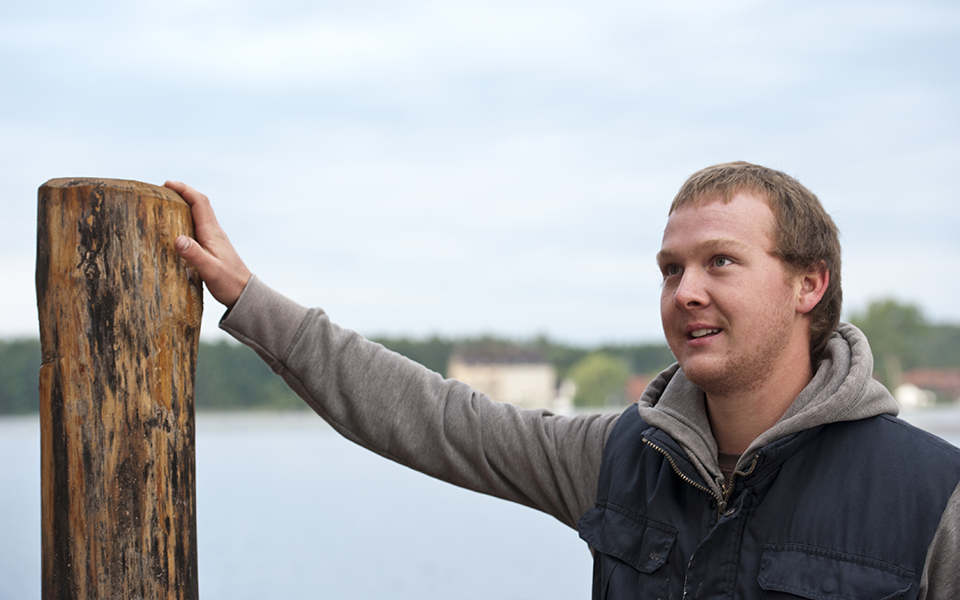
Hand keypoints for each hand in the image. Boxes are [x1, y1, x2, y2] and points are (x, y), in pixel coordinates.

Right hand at [165, 181, 251, 307]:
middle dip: (182, 192)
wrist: (244, 293)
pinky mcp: (213, 246)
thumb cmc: (228, 283)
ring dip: (185, 203)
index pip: (199, 202)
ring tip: (166, 203)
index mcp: (212, 233)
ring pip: (200, 213)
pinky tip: (178, 226)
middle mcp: (214, 231)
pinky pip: (199, 224)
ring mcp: (215, 238)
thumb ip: (194, 255)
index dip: (184, 189)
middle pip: (200, 203)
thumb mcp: (209, 270)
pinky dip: (188, 218)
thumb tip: (178, 239)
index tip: (167, 184)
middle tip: (162, 190)